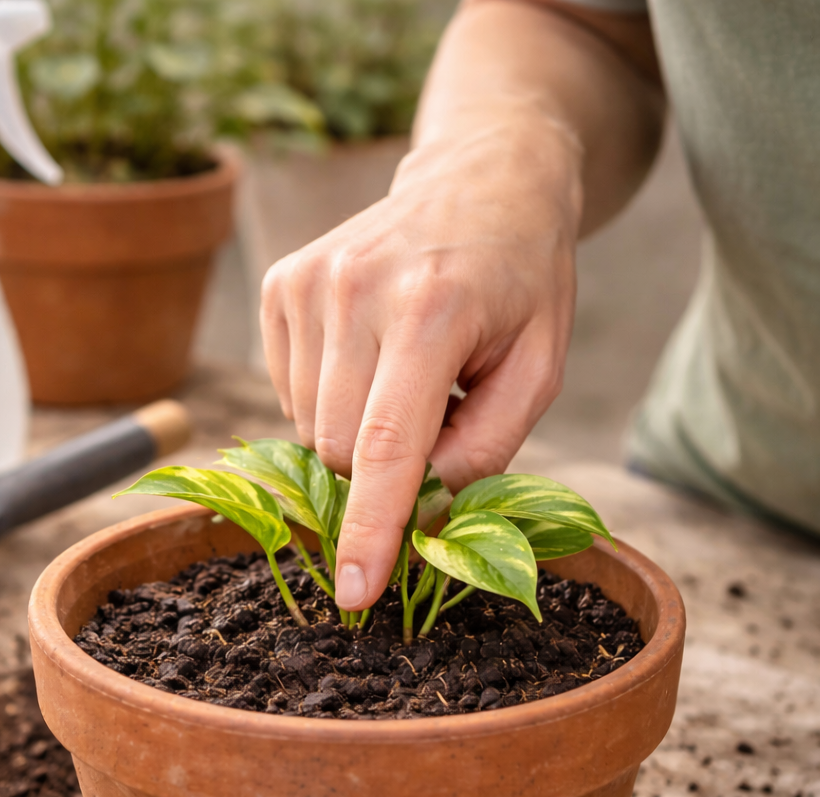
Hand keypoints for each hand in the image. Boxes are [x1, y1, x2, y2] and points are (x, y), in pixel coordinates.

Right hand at [260, 108, 582, 609]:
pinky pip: (288, 392)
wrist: (480, 180)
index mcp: (431, 311)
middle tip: (434, 413)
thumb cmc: (520, 282)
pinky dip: (330, 396)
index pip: (386, 448)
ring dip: (357, 427)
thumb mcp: (539, 367)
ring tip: (404, 371)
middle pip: (340, 450)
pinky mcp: (281, 283)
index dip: (370, 531)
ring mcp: (308, 283)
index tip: (355, 593)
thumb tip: (419, 508)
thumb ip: (486, 448)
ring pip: (309, 427)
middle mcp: (354, 292)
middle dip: (384, 464)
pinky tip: (369, 353)